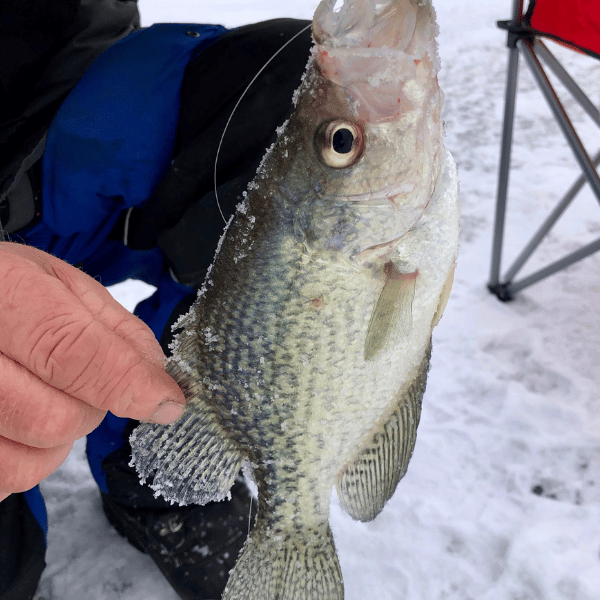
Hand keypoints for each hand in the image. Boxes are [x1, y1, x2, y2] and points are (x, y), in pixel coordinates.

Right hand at [0, 242, 185, 499]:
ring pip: (29, 460)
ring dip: (59, 438)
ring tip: (45, 396)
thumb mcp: (63, 283)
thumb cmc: (7, 289)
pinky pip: (4, 478)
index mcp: (4, 293)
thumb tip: (158, 377)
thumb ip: (118, 328)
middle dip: (91, 409)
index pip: (72, 352)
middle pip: (55, 418)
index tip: (166, 401)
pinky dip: (29, 457)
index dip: (128, 383)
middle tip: (84, 384)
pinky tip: (22, 420)